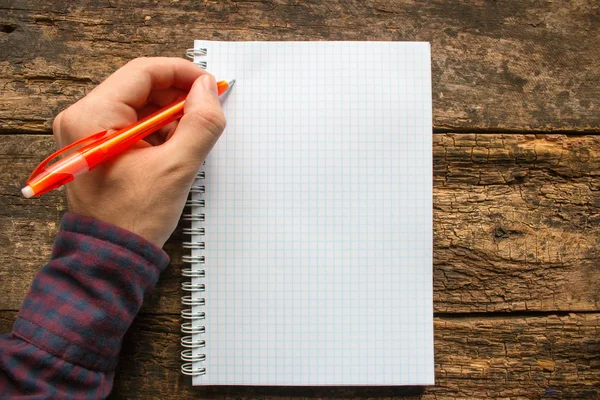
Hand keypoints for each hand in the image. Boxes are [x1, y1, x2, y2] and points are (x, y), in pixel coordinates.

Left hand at [52, 57, 225, 246]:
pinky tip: (176, 149)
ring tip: (191, 138)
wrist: (111, 256)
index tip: (210, 85)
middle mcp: (83, 119)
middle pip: (141, 87)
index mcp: (92, 118)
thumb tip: (208, 89)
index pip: (142, 72)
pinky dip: (160, 130)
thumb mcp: (176, 168)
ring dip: (171, 115)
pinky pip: (134, 124)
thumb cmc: (133, 218)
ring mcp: (88, 134)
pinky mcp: (99, 147)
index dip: (182, 73)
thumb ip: (199, 124)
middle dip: (178, 97)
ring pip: (140, 106)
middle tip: (207, 111)